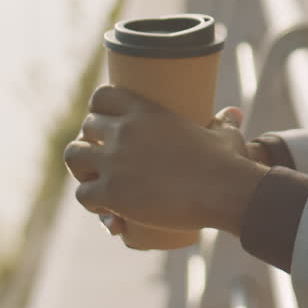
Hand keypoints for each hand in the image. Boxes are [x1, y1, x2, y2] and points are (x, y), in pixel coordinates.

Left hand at [63, 85, 266, 233]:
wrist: (224, 191)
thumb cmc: (228, 163)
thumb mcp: (224, 136)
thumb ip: (223, 123)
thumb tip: (234, 113)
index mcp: (147, 111)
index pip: (103, 96)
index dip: (99, 109)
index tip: (107, 124)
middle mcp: (125, 131)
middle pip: (86, 127)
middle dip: (92, 142)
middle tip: (106, 160)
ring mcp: (115, 161)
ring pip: (73, 156)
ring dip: (82, 169)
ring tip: (98, 181)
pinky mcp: (112, 192)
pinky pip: (83, 194)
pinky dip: (93, 204)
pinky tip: (107, 210)